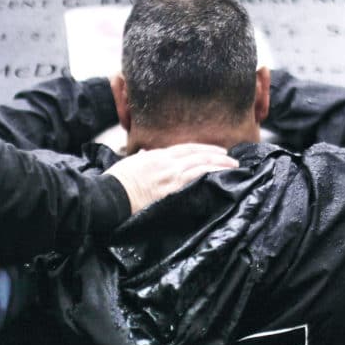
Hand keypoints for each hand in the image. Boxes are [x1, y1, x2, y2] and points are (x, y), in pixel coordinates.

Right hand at [105, 143, 237, 213]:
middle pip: (198, 155)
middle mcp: (167, 163)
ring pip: (202, 166)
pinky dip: (210, 177)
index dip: (203, 148)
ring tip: (233, 167)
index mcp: (157, 155)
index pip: (186, 148)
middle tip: (232, 159)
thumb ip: (144, 159)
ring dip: (219, 165)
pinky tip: (221, 178)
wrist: (111, 196)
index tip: (217, 150)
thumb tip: (148, 156)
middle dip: (217, 155)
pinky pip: (197, 181)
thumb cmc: (116, 182)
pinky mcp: (173, 191)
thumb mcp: (131, 163)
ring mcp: (171, 177)